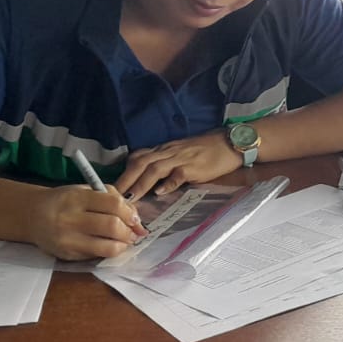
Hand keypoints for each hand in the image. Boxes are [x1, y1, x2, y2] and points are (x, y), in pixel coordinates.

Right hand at [28, 185, 146, 259]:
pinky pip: (96, 257)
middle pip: (112, 226)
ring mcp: (68, 239)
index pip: (113, 204)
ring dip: (122, 245)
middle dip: (129, 231)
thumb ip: (111, 198)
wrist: (32, 215)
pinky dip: (108, 252)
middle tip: (132, 232)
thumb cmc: (65, 201)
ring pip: (106, 247)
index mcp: (77, 197)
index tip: (134, 218)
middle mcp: (70, 218)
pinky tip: (108, 245)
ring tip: (124, 241)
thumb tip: (137, 219)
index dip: (130, 213)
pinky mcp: (67, 255)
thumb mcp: (85, 190)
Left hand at [115, 130, 243, 201]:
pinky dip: (168, 183)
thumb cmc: (207, 151)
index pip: (138, 157)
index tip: (112, 188)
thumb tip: (149, 183)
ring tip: (130, 199)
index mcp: (164, 149)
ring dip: (140, 183)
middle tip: (112, 196)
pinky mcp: (195, 166)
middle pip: (140, 162)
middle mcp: (169, 152)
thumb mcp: (181, 154)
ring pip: (155, 168)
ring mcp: (182, 158)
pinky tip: (160, 192)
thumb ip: (165, 165)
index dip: (123, 172)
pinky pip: (179, 174)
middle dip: (125, 179)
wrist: (230, 142)